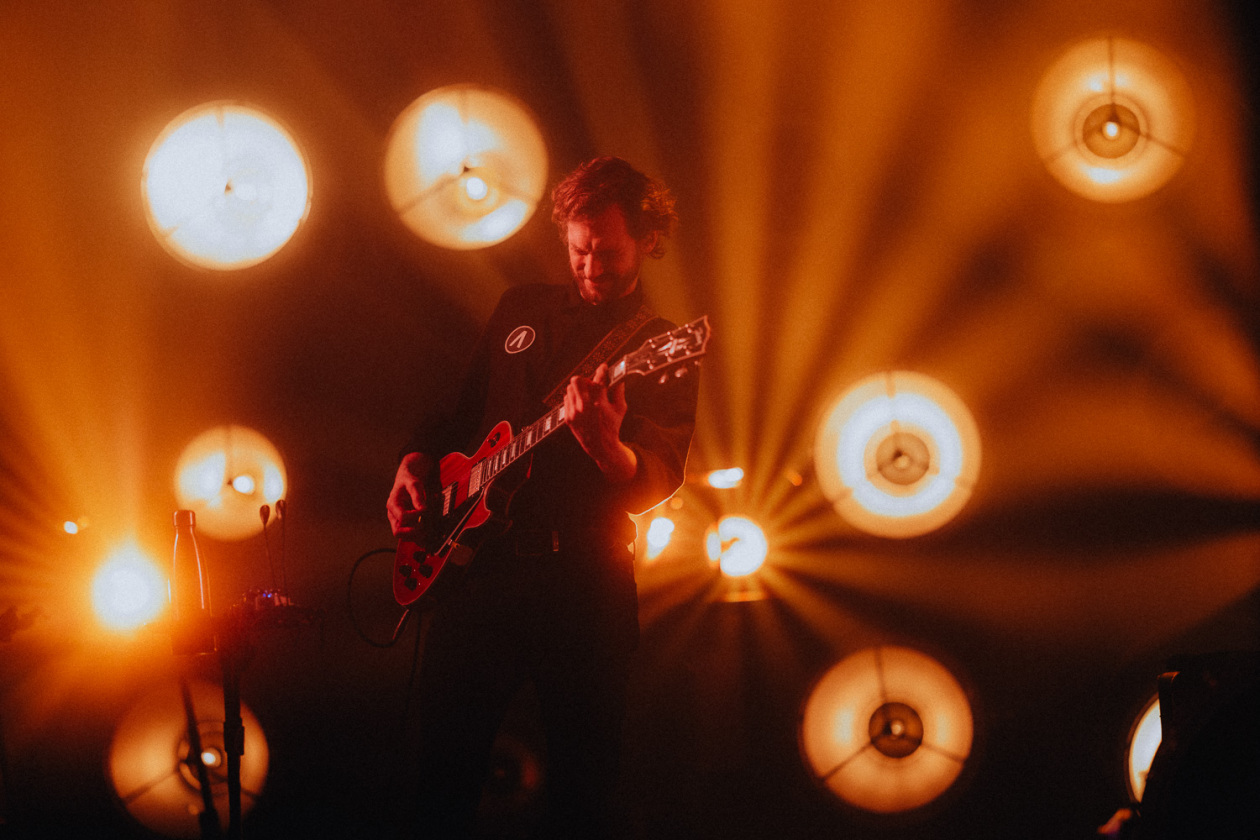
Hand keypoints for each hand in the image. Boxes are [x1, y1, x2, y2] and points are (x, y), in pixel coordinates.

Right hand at [387, 452, 432, 536]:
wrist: (410, 476)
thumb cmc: (410, 479)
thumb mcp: (414, 483)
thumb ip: (417, 495)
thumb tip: (422, 509)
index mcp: (393, 504)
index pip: (402, 518)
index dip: (414, 517)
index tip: (424, 511)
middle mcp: (394, 515)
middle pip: (398, 532)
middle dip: (413, 533)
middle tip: (425, 528)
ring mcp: (400, 520)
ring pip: (404, 537)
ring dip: (417, 537)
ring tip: (429, 531)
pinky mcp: (407, 523)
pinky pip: (411, 535)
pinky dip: (420, 538)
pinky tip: (429, 536)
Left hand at [565, 363, 636, 483]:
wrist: (600, 447)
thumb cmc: (612, 427)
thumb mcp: (620, 409)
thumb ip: (619, 391)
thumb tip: (619, 377)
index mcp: (599, 403)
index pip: (598, 379)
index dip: (602, 370)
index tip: (604, 366)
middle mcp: (584, 407)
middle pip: (577, 380)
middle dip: (585, 379)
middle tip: (592, 384)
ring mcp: (574, 412)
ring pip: (570, 388)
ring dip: (579, 389)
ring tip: (587, 396)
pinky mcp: (568, 417)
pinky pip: (567, 399)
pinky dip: (574, 398)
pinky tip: (582, 405)